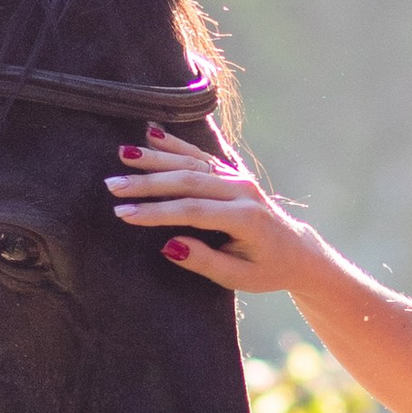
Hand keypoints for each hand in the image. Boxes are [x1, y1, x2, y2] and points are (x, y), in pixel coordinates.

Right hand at [107, 127, 321, 297]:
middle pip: (189, 180)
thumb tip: (168, 245)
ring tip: (123, 154)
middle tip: (113, 185)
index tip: (124, 213)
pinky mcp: (233, 173)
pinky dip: (176, 144)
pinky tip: (152, 134)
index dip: (156, 211)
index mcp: (245, 218)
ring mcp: (238, 178)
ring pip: (193, 162)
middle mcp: (242, 191)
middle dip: (148, 182)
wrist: (297, 252)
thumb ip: (205, 261)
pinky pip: (201, 155)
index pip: (193, 210)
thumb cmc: (266, 270)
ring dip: (156, 158)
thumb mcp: (238, 278)